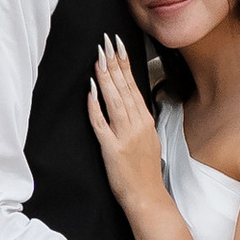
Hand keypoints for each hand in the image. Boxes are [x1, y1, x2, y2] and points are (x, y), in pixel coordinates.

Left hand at [86, 33, 165, 204]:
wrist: (147, 198)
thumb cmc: (145, 172)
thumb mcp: (149, 139)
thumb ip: (139, 119)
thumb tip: (130, 101)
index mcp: (145, 120)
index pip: (134, 85)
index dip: (125, 64)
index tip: (118, 45)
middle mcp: (137, 125)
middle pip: (124, 88)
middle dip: (114, 63)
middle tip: (106, 42)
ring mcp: (125, 136)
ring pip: (114, 100)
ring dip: (106, 78)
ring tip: (98, 58)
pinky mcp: (112, 149)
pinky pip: (101, 124)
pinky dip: (95, 107)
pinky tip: (91, 92)